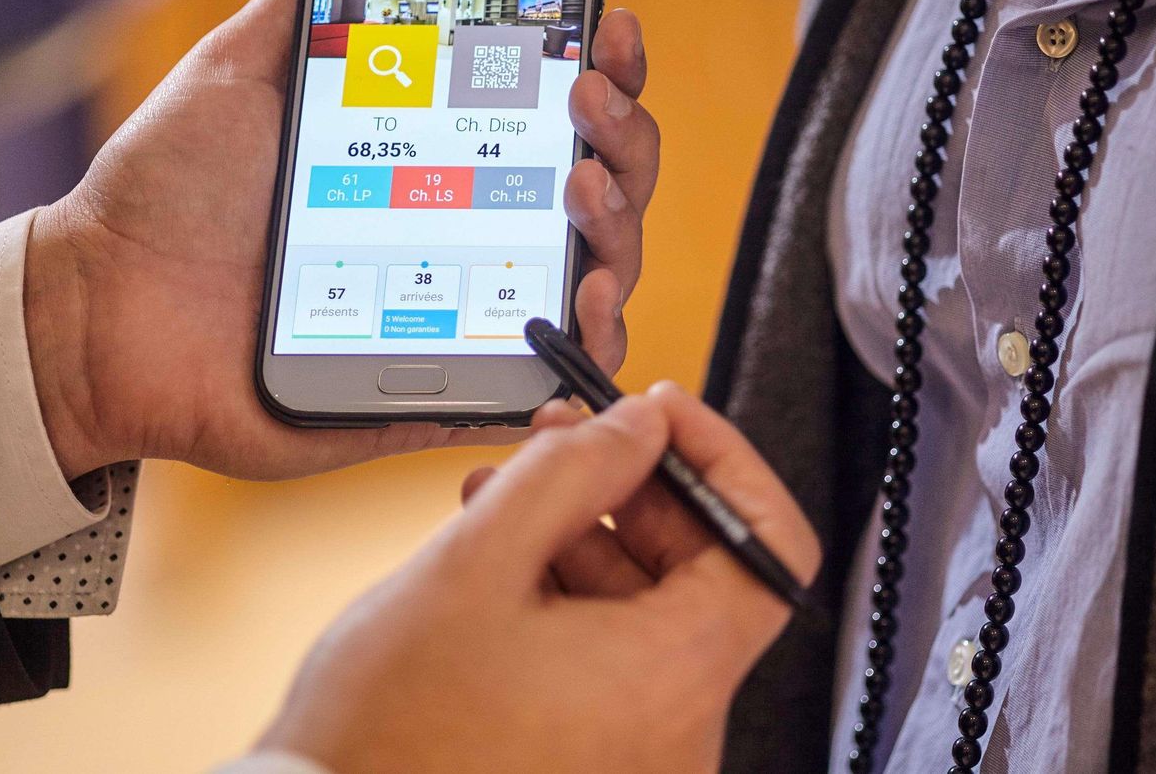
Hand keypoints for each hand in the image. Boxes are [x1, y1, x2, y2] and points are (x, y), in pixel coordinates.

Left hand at [24, 0, 659, 479]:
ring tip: (586, 197)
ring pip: (594, 279)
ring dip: (622, 233)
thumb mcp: (235, 74)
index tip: (607, 26)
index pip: (549, 114)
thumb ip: (303, 9)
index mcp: (434, 157)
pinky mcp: (445, 388)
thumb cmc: (166, 193)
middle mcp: (467, 231)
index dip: (602, 70)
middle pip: (599, 189)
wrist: (106, 310)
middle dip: (623, 138)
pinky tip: (585, 310)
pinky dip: (586, 353)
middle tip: (585, 106)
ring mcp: (466, 312)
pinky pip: (542, 381)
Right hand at [256, 382, 819, 773]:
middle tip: (567, 437)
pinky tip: (504, 553)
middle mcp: (678, 729)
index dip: (723, 460)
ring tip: (510, 491)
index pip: (771, 547)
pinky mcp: (599, 759)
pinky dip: (572, 592)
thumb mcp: (473, 564)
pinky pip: (614, 653)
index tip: (661, 416)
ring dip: (588, 531)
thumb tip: (640, 427)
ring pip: (649, 607)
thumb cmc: (384, 734)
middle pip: (705, 569)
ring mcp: (639, 752)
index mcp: (670, 679)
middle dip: (633, 485)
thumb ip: (572, 474)